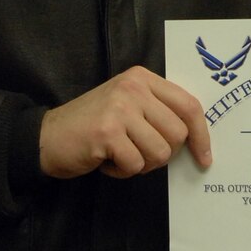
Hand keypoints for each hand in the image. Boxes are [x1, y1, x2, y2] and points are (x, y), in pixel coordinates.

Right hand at [40, 66, 211, 178]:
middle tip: (139, 153)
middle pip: (177, 133)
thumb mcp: (128, 105)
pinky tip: (106, 160)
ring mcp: (119, 109)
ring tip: (120, 155)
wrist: (46, 136)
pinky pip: (136, 165)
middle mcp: (132, 88)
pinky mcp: (107, 132)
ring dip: (142, 164)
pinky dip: (123, 172)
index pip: (189, 105)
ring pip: (160, 152)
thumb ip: (158, 112)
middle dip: (163, 154)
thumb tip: (196, 138)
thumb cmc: (92, 125)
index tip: (204, 157)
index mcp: (142, 78)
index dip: (201, 135)